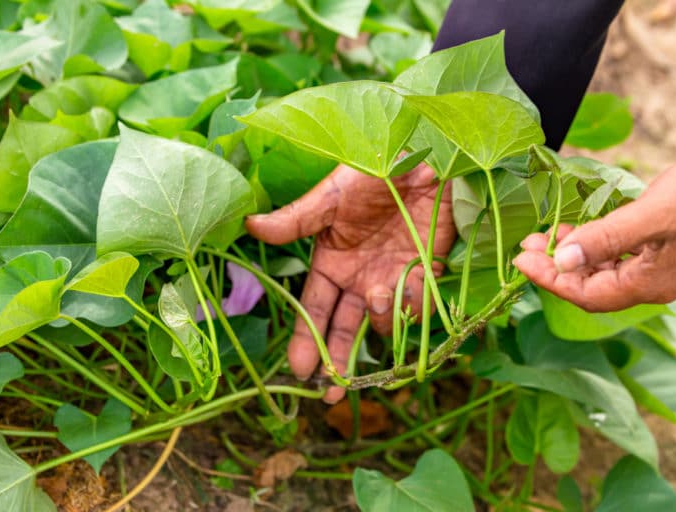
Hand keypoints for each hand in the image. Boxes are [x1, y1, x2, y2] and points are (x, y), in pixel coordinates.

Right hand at [245, 164, 453, 402]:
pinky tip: (416, 276)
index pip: (314, 310)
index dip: (307, 341)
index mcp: (332, 263)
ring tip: (379, 293)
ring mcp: (392, 278)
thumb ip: (296, 220)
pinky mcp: (425, 273)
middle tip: (331, 395)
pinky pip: (419, 306)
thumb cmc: (372, 171)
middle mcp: (358, 278)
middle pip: (344, 329)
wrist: (424, 157)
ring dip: (381, 321)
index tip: (300, 371)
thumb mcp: (331, 196)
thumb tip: (250, 227)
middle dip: (337, 361)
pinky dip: (417, 302)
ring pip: (383, 323)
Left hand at [513, 148, 675, 311]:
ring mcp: (662, 270)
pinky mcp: (666, 252)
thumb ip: (604, 239)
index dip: (549, 279)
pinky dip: (596, 245)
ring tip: (547, 235)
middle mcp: (654, 285)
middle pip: (592, 287)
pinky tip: (581, 229)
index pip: (585, 294)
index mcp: (650, 284)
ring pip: (605, 271)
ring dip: (574, 256)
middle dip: (556, 268)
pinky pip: (621, 257)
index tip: (520, 259)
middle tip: (527, 245)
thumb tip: (561, 260)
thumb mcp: (652, 215)